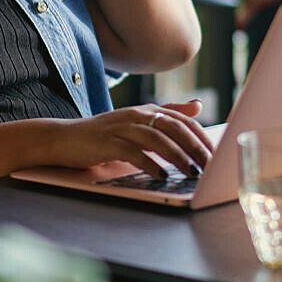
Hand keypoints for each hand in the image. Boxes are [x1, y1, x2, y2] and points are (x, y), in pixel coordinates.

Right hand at [48, 101, 213, 179]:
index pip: (183, 120)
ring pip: (157, 139)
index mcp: (147, 111)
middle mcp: (136, 115)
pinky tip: (161, 176)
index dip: (202, 137)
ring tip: (191, 172)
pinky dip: (149, 164)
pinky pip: (133, 152)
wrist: (64, 138)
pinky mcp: (107, 143)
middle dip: (196, 148)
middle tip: (210, 167)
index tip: (217, 156)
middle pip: (174, 128)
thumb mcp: (137, 122)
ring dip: (177, 156)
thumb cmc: (104, 135)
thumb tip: (198, 105)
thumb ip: (167, 114)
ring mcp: (121, 128)